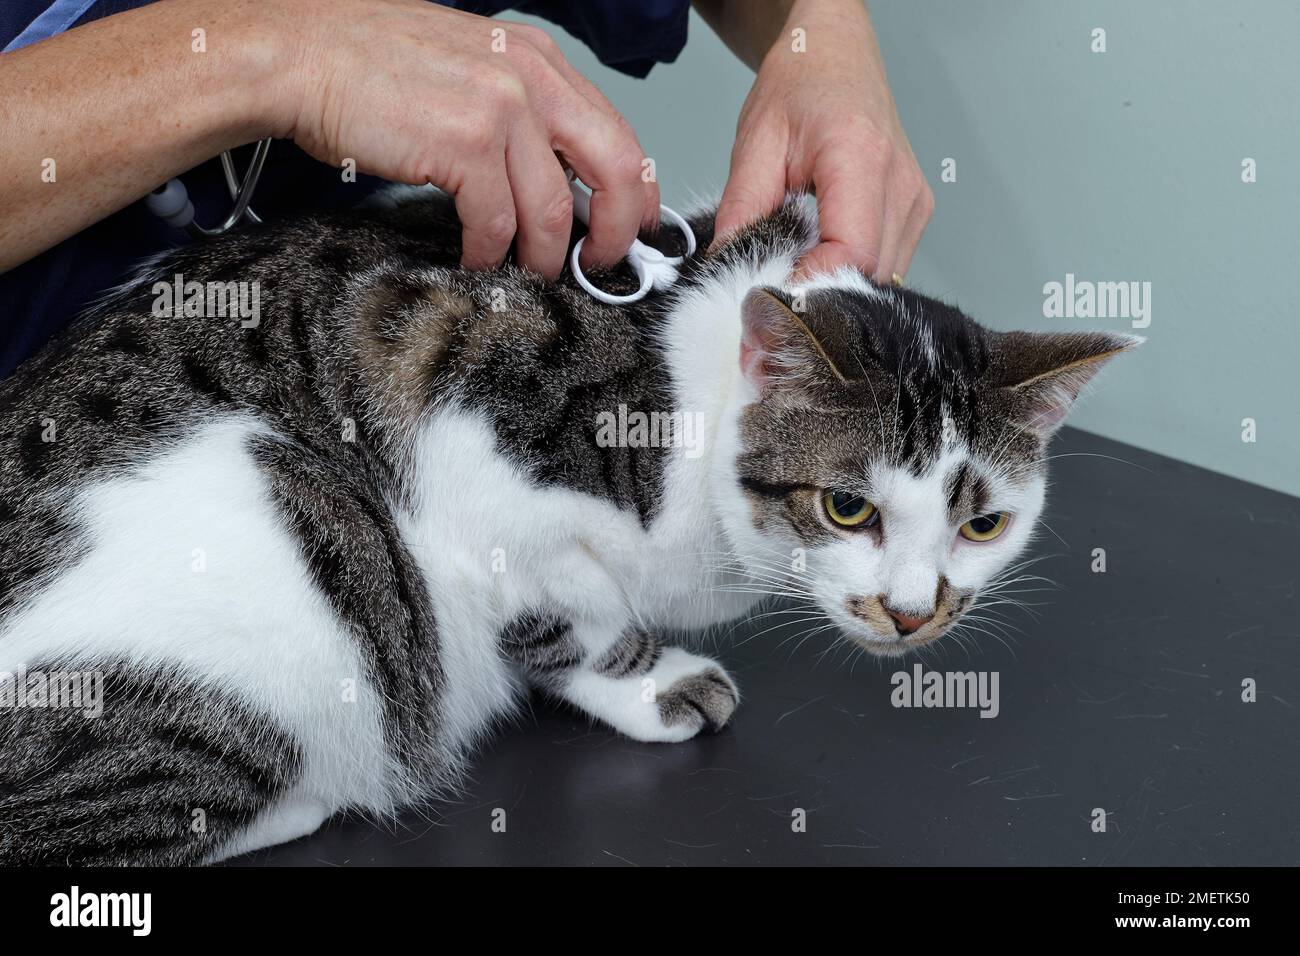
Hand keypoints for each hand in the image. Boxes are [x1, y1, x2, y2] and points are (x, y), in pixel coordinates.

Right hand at [270, 0, 657, 277]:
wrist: (301, 57)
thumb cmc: (370, 64)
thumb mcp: (470, 66)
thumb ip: (521, 109)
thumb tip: (555, 174)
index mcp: (538, 58)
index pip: (616, 132)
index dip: (632, 192)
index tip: (628, 228)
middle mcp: (529, 77)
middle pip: (613, 169)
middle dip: (612, 232)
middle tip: (595, 266)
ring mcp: (500, 109)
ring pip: (551, 211)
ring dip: (541, 256)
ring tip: (525, 273)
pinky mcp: (463, 144)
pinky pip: (496, 224)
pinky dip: (489, 254)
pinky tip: (476, 259)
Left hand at [711, 0, 932, 283]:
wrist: (836, 54)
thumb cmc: (801, 85)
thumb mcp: (756, 142)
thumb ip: (741, 207)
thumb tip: (728, 263)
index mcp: (860, 156)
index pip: (851, 252)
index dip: (812, 285)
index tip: (772, 297)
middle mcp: (900, 182)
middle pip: (869, 274)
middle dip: (821, 295)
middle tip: (774, 300)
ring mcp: (913, 200)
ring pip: (883, 276)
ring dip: (839, 286)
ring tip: (796, 276)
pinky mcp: (914, 210)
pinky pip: (888, 263)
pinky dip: (853, 272)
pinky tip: (821, 260)